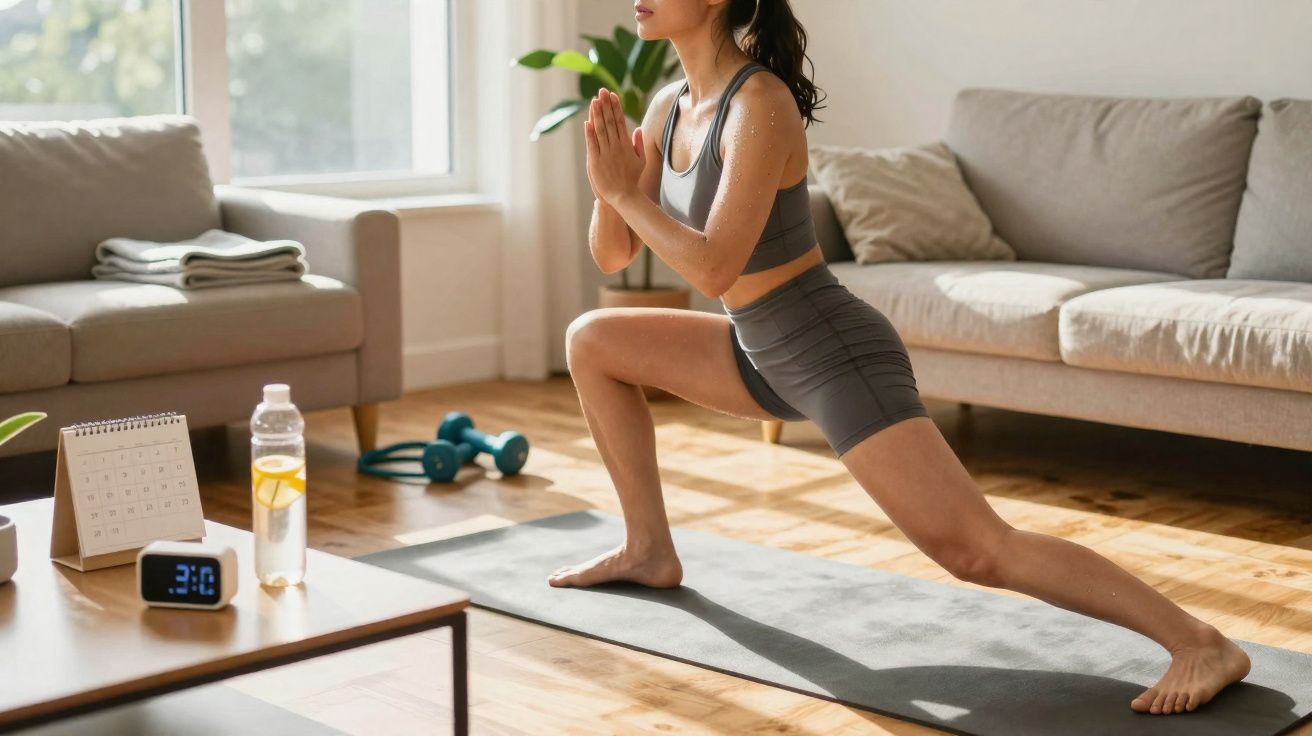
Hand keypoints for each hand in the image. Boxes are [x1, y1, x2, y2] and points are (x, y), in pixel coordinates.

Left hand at [584, 88, 643, 205]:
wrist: (624, 196)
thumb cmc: (632, 179)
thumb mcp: (641, 161)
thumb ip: (639, 144)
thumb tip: (638, 128)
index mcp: (626, 145)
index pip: (620, 121)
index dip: (616, 107)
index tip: (612, 95)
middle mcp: (616, 147)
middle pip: (610, 122)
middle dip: (606, 105)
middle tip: (602, 91)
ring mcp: (605, 154)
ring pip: (601, 130)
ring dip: (597, 115)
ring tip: (594, 100)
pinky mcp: (596, 162)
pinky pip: (592, 144)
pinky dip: (590, 133)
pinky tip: (588, 122)